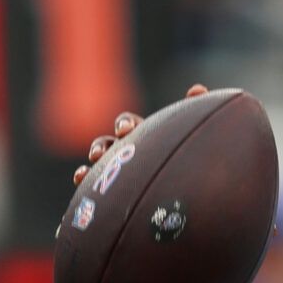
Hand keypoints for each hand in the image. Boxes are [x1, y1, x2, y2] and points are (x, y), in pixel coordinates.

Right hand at [70, 83, 208, 184]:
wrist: (200, 194)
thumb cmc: (199, 162)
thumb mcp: (199, 136)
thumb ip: (199, 111)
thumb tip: (197, 89)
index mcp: (145, 137)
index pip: (128, 124)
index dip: (125, 124)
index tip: (128, 131)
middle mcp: (128, 154)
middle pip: (107, 143)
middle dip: (102, 145)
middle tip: (102, 156)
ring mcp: (119, 173)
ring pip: (98, 164)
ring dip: (93, 162)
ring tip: (90, 167)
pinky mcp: (114, 192)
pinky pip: (94, 184)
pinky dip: (84, 177)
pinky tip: (82, 179)